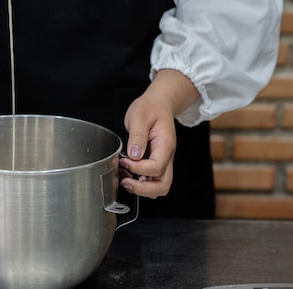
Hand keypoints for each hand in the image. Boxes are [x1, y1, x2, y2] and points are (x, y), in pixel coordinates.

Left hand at [118, 69, 198, 197]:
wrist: (159, 104)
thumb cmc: (150, 108)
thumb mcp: (139, 116)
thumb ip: (137, 136)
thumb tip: (134, 155)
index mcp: (165, 144)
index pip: (156, 167)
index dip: (138, 169)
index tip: (124, 162)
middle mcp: (167, 156)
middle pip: (163, 185)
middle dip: (143, 189)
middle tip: (125, 182)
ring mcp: (164, 160)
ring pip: (160, 186)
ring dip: (143, 189)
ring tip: (126, 180)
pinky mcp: (157, 162)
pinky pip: (154, 180)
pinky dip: (142, 184)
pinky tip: (129, 175)